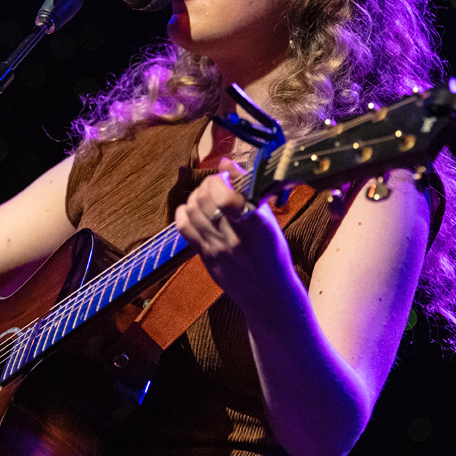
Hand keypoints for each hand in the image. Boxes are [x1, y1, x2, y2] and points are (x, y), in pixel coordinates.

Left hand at [174, 158, 293, 308]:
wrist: (268, 293)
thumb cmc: (272, 253)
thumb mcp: (268, 221)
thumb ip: (248, 190)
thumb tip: (226, 161)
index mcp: (257, 226)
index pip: (226, 196)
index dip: (221, 179)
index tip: (227, 176)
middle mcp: (235, 238)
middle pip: (206, 199)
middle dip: (208, 184)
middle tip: (216, 184)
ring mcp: (217, 249)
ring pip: (192, 210)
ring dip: (196, 195)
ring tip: (207, 196)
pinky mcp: (205, 257)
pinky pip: (183, 227)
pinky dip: (184, 212)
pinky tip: (192, 209)